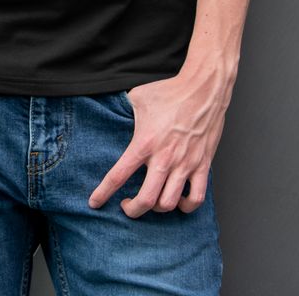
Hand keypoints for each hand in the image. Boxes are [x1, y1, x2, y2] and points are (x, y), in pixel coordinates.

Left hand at [87, 56, 234, 216]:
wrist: (204, 89)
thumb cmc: (170, 91)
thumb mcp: (137, 98)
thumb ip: (122, 111)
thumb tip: (110, 113)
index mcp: (144, 143)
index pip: (118, 175)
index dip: (103, 193)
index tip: (94, 203)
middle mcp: (164, 158)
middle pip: (145, 200)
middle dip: (132, 210)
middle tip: (127, 206)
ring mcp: (185, 164)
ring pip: (169, 204)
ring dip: (157, 209)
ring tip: (152, 200)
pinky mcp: (203, 165)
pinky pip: (196, 198)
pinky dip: (186, 206)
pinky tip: (178, 200)